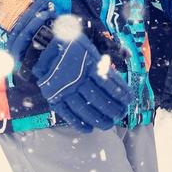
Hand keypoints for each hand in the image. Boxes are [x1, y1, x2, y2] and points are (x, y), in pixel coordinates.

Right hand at [8, 1, 131, 131]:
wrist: (43, 42)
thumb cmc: (71, 45)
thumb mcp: (89, 49)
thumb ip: (101, 65)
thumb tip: (116, 83)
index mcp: (89, 65)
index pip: (109, 85)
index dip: (120, 95)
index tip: (127, 103)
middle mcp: (78, 78)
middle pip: (98, 99)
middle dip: (112, 110)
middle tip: (119, 116)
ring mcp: (65, 89)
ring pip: (84, 109)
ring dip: (98, 119)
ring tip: (108, 124)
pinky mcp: (54, 96)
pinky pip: (67, 113)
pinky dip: (78, 123)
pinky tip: (88, 129)